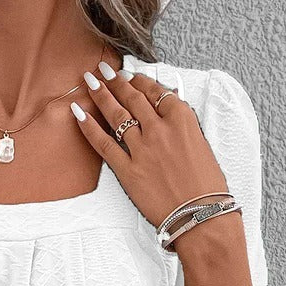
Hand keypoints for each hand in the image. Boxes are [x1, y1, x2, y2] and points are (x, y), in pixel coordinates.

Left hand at [71, 61, 230, 230]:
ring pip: (117, 114)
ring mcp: (142, 150)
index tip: (130, 76)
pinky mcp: (127, 171)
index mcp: (182, 120)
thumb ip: (183, 127)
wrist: (201, 215)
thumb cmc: (207, 187)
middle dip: (117, 81)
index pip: (157, 91)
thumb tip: (169, 114)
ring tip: (90, 81)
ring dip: (101, 95)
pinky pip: (103, 144)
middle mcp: (160, 130)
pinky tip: (78, 112)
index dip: (140, 81)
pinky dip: (89, 127)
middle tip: (104, 71)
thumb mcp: (202, 146)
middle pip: (133, 98)